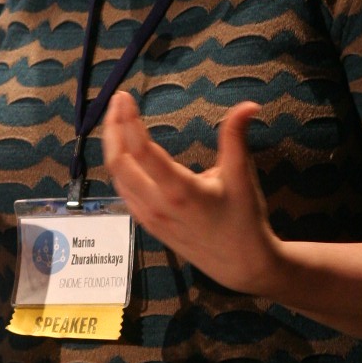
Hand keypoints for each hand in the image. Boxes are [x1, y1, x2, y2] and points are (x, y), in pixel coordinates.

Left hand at [101, 90, 282, 295]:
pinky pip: (123, 190)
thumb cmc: (244, 219)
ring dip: (112, 146)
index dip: (128, 121)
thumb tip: (249, 104)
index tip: (124, 97)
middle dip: (113, 127)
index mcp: (181, 191)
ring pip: (116, 177)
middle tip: (117, 102)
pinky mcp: (147, 224)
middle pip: (119, 162)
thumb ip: (236, 137)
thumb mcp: (241, 176)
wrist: (241, 265)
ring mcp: (149, 217)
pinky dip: (119, 166)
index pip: (142, 151)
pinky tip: (123, 150)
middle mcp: (158, 205)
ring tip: (117, 119)